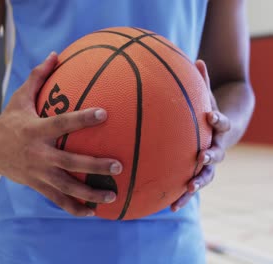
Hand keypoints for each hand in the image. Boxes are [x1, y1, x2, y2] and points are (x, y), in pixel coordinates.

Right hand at [0, 52, 122, 216]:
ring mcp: (36, 172)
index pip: (61, 123)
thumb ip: (38, 77)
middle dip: (94, 165)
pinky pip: (56, 199)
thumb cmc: (7, 119)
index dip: (82, 119)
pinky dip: (74, 207)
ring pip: (65, 187)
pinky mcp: (35, 184)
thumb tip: (56, 54)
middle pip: (69, 161)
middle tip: (118, 165)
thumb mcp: (19, 97)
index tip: (104, 113)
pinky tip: (92, 212)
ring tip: (111, 196)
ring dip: (89, 193)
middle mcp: (37, 153)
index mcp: (34, 130)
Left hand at [171, 60, 230, 211]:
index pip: (222, 123)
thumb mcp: (207, 95)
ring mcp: (209, 163)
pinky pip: (191, 186)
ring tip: (188, 188)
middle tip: (202, 157)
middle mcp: (217, 146)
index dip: (219, 120)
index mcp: (218, 128)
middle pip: (217, 153)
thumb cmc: (208, 110)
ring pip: (207, 174)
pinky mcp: (199, 173)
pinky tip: (170, 207)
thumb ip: (203, 81)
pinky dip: (184, 196)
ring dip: (198, 181)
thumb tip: (196, 59)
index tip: (212, 117)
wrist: (222, 129)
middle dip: (210, 156)